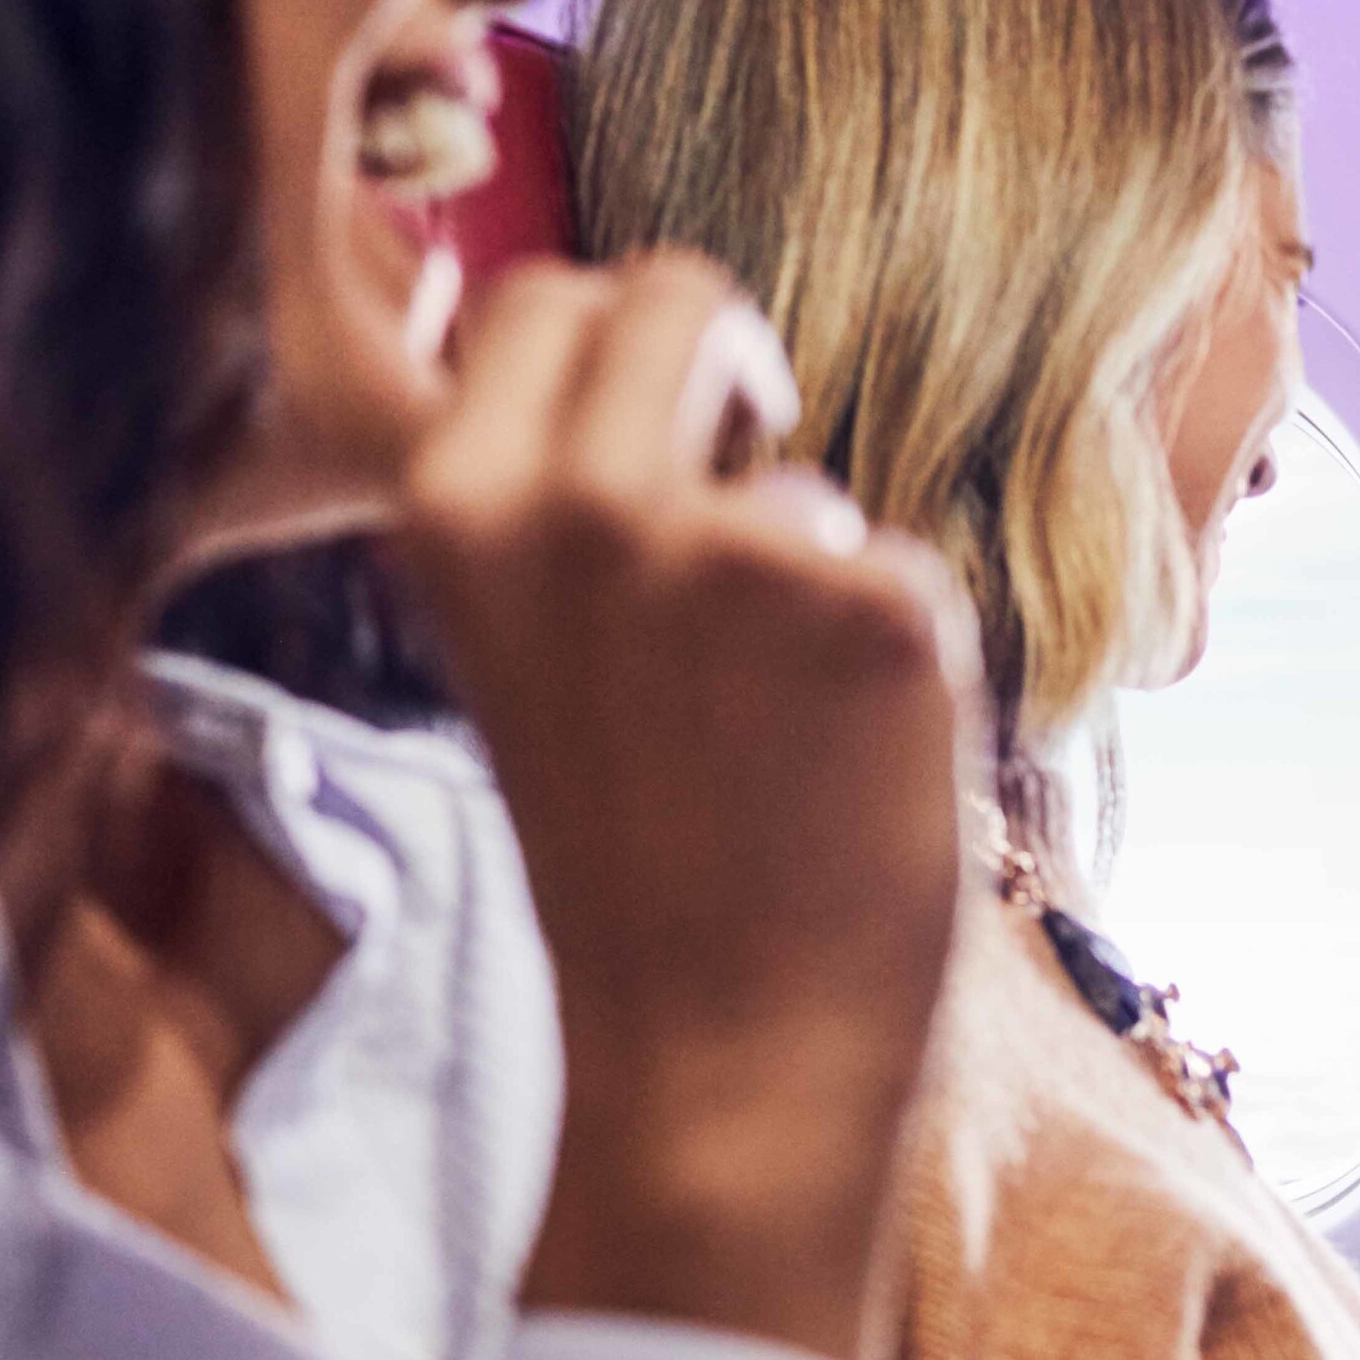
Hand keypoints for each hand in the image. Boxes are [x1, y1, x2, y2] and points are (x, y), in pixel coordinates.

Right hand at [398, 251, 985, 1359]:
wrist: (720, 1067)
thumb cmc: (630, 868)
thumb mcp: (521, 649)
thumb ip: (545, 499)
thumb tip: (619, 331)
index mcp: (454, 503)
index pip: (543, 293)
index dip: (617, 354)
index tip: (656, 436)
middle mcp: (579, 498)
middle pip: (683, 295)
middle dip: (730, 374)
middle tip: (748, 515)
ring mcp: (734, 547)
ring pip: (807, 474)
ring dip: (809, 572)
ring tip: (770, 735)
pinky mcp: (880, 605)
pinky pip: (905, 569)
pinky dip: (897, 660)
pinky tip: (843, 772)